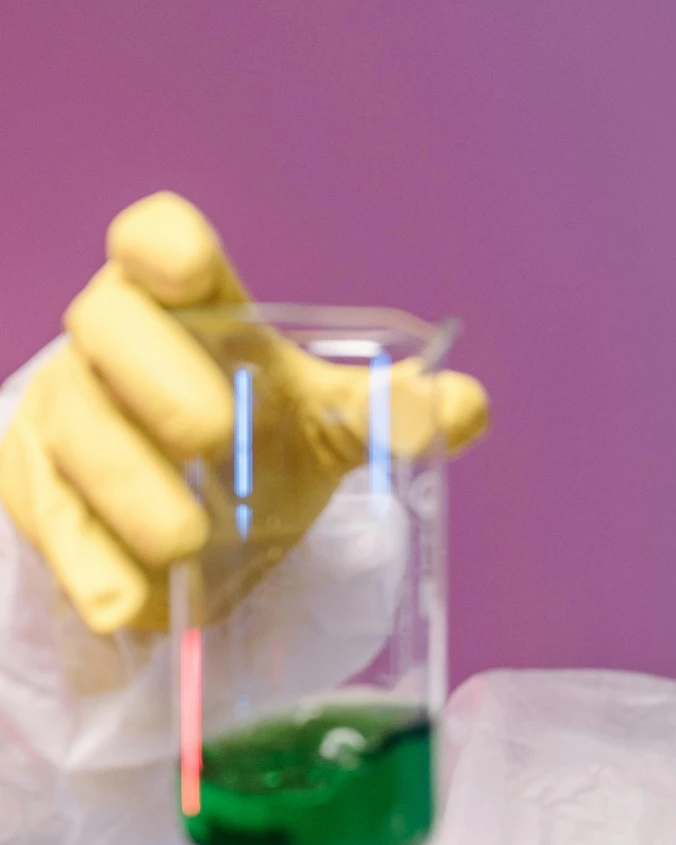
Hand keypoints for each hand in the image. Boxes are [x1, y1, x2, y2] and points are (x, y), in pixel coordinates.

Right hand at [0, 192, 487, 633]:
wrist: (190, 524)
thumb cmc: (252, 440)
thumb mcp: (324, 425)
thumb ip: (387, 416)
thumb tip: (464, 407)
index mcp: (186, 304)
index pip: (152, 241)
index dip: (162, 244)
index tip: (187, 266)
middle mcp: (109, 345)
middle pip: (104, 327)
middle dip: (157, 379)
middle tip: (214, 435)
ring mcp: (62, 416)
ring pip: (73, 433)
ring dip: (131, 489)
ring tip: (189, 542)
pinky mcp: (36, 493)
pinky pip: (52, 525)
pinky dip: (93, 568)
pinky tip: (128, 603)